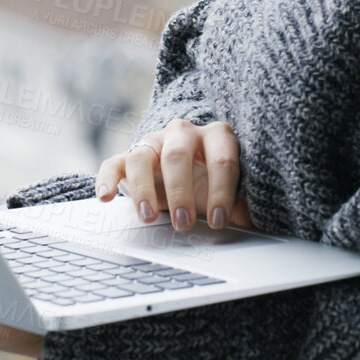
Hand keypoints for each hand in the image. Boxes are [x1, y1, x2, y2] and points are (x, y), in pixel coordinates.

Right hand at [97, 118, 253, 232]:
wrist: (188, 169)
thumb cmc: (214, 182)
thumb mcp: (232, 192)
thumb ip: (243, 205)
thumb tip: (254, 226)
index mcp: (216, 136)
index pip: (221, 158)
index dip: (221, 191)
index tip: (219, 220)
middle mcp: (183, 133)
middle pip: (178, 155)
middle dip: (180, 191)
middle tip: (184, 224)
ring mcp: (153, 142)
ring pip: (142, 156)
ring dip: (144, 189)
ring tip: (148, 217)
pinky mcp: (127, 157)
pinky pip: (113, 163)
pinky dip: (106, 180)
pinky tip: (105, 198)